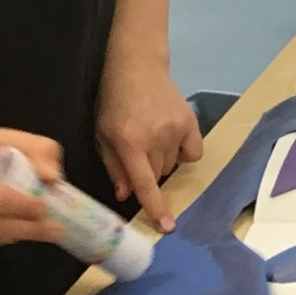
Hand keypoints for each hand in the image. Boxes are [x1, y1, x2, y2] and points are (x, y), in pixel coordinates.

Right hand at [0, 125, 66, 249]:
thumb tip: (54, 178)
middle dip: (28, 229)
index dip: (20, 206)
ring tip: (38, 222)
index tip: (46, 207)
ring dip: (19, 232)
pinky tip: (11, 221)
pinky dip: (5, 236)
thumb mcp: (11, 136)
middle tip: (57, 230)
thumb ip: (39, 150)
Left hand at [96, 55, 202, 231]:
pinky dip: (184, 152)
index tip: (168, 227)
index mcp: (130, 142)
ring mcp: (176, 128)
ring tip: (152, 136)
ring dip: (163, 160)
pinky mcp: (191, 120)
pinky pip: (193, 153)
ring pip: (173, 165)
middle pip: (159, 176)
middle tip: (138, 151)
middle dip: (148, 172)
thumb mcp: (102, 135)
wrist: (136, 67)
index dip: (156, 208)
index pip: (145, 183)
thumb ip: (114, 167)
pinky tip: (172, 137)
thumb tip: (126, 195)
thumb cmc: (113, 103)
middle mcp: (156, 137)